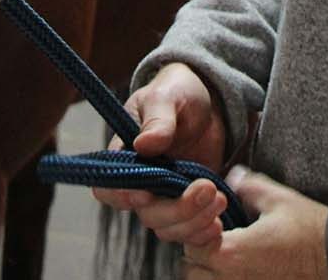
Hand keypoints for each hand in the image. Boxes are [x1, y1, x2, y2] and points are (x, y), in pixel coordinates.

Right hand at [92, 62, 228, 246]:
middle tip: (207, 189)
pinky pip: (190, 232)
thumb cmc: (177, 92)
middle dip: (177, 209)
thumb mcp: (167, 97)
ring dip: (194, 221)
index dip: (121, 196)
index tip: (146, 193)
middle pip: (147, 214)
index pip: (108, 187)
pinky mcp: (189, 205)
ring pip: (169, 228)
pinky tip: (219, 224)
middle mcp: (142, 183)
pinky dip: (203, 234)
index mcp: (126, 155)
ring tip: (219, 200)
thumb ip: (158, 119)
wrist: (209, 103)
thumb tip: (144, 145)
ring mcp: (166, 197)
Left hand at [181, 166, 327, 278]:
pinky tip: (241, 265)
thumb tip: (232, 176)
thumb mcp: (277, 198)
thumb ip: (248, 186)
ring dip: (208, 270)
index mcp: (233, 254)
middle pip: (192, 274)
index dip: (195, 231)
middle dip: (196, 254)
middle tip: (212, 236)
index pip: (192, 247)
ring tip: (224, 252)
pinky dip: (225, 278)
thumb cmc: (308, 229)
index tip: (213, 220)